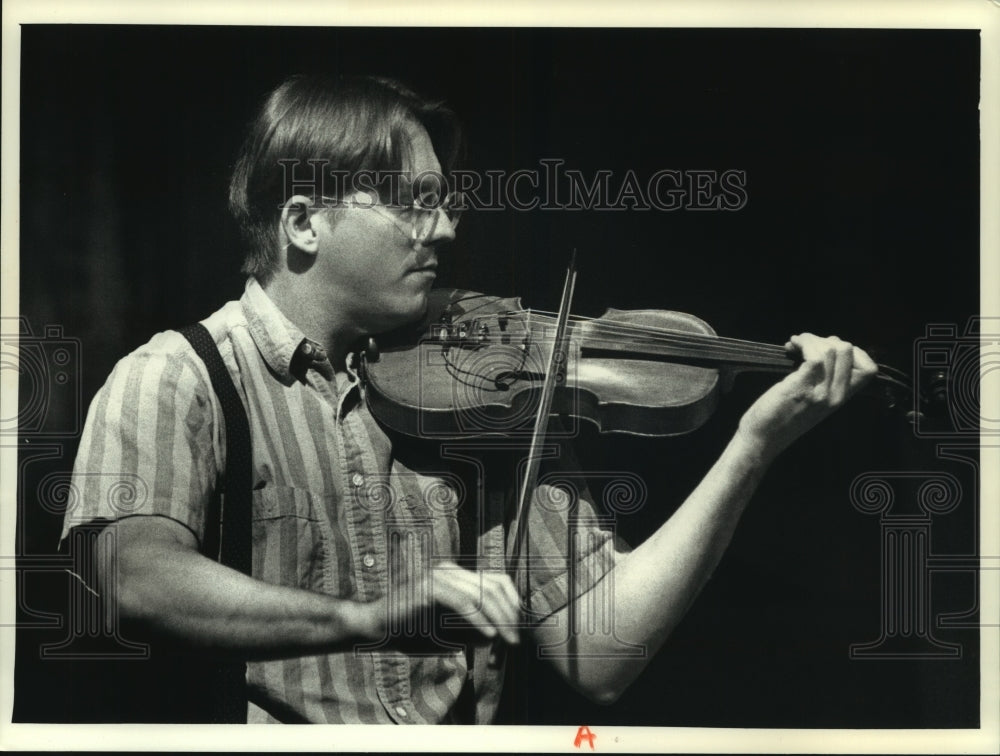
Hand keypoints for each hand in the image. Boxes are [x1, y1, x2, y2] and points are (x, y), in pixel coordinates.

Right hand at [358, 561, 520, 646]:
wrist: (374, 627)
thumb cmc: (410, 631)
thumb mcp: (448, 631)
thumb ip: (472, 630)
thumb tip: (499, 634)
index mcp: (455, 575)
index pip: (497, 580)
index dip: (512, 603)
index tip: (517, 628)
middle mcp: (449, 570)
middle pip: (493, 585)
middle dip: (509, 614)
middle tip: (515, 640)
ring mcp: (437, 575)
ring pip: (481, 594)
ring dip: (498, 619)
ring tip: (506, 640)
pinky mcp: (427, 587)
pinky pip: (462, 602)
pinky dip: (479, 620)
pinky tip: (489, 635)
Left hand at [736, 333, 877, 463]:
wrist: (763, 439)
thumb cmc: (782, 417)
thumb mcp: (814, 402)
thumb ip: (826, 383)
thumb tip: (828, 352)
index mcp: (841, 399)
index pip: (869, 370)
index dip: (853, 351)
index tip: (829, 348)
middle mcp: (836, 396)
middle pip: (849, 351)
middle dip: (826, 339)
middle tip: (806, 344)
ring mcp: (821, 392)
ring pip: (831, 349)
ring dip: (811, 339)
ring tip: (796, 343)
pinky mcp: (802, 387)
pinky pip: (814, 355)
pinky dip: (803, 344)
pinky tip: (790, 346)